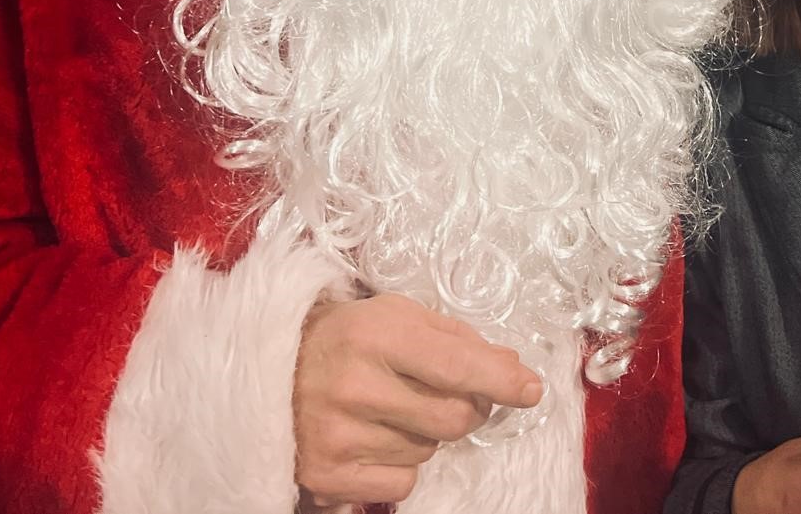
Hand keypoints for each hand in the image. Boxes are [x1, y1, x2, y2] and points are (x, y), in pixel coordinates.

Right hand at [291, 293, 542, 509]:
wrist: (268, 371)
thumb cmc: (346, 337)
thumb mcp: (396, 316)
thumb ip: (456, 339)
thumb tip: (512, 370)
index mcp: (375, 335)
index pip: (457, 365)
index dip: (502, 380)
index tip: (532, 389)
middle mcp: (356, 386)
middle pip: (455, 418)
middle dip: (468, 408)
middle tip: (451, 394)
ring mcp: (339, 435)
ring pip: (429, 450)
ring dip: (427, 433)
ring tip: (394, 409)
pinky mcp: (327, 476)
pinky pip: (401, 485)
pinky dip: (401, 466)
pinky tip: (376, 438)